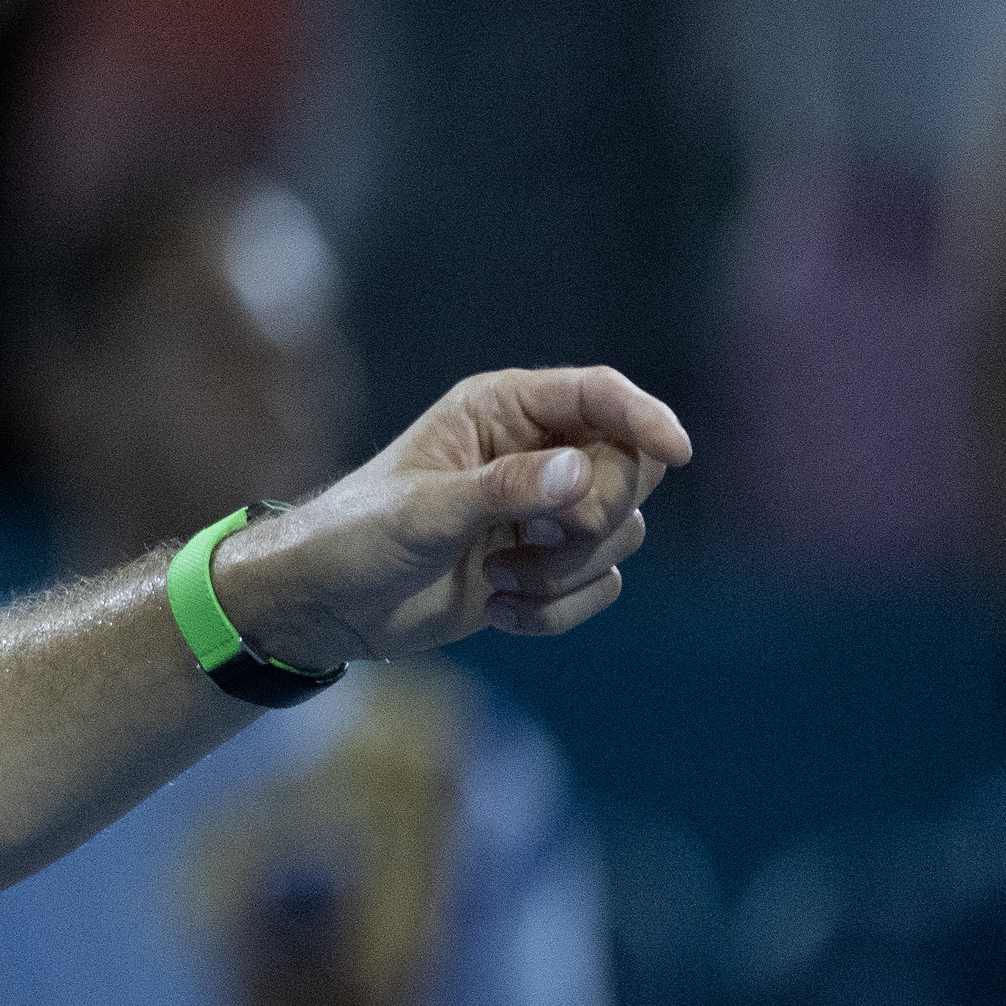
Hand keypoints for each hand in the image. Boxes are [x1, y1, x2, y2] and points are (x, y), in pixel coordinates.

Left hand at [213, 367, 690, 669]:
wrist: (327, 606)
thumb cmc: (355, 538)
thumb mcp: (423, 511)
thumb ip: (503, 490)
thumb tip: (580, 473)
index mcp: (499, 411)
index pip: (597, 395)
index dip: (645, 417)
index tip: (678, 451)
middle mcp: (533, 453)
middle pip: (629, 470)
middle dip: (593, 518)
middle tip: (534, 538)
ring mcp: (543, 511)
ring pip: (622, 533)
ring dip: (566, 571)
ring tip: (498, 578)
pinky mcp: (545, 565)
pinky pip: (601, 585)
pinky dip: (556, 608)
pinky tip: (498, 609)